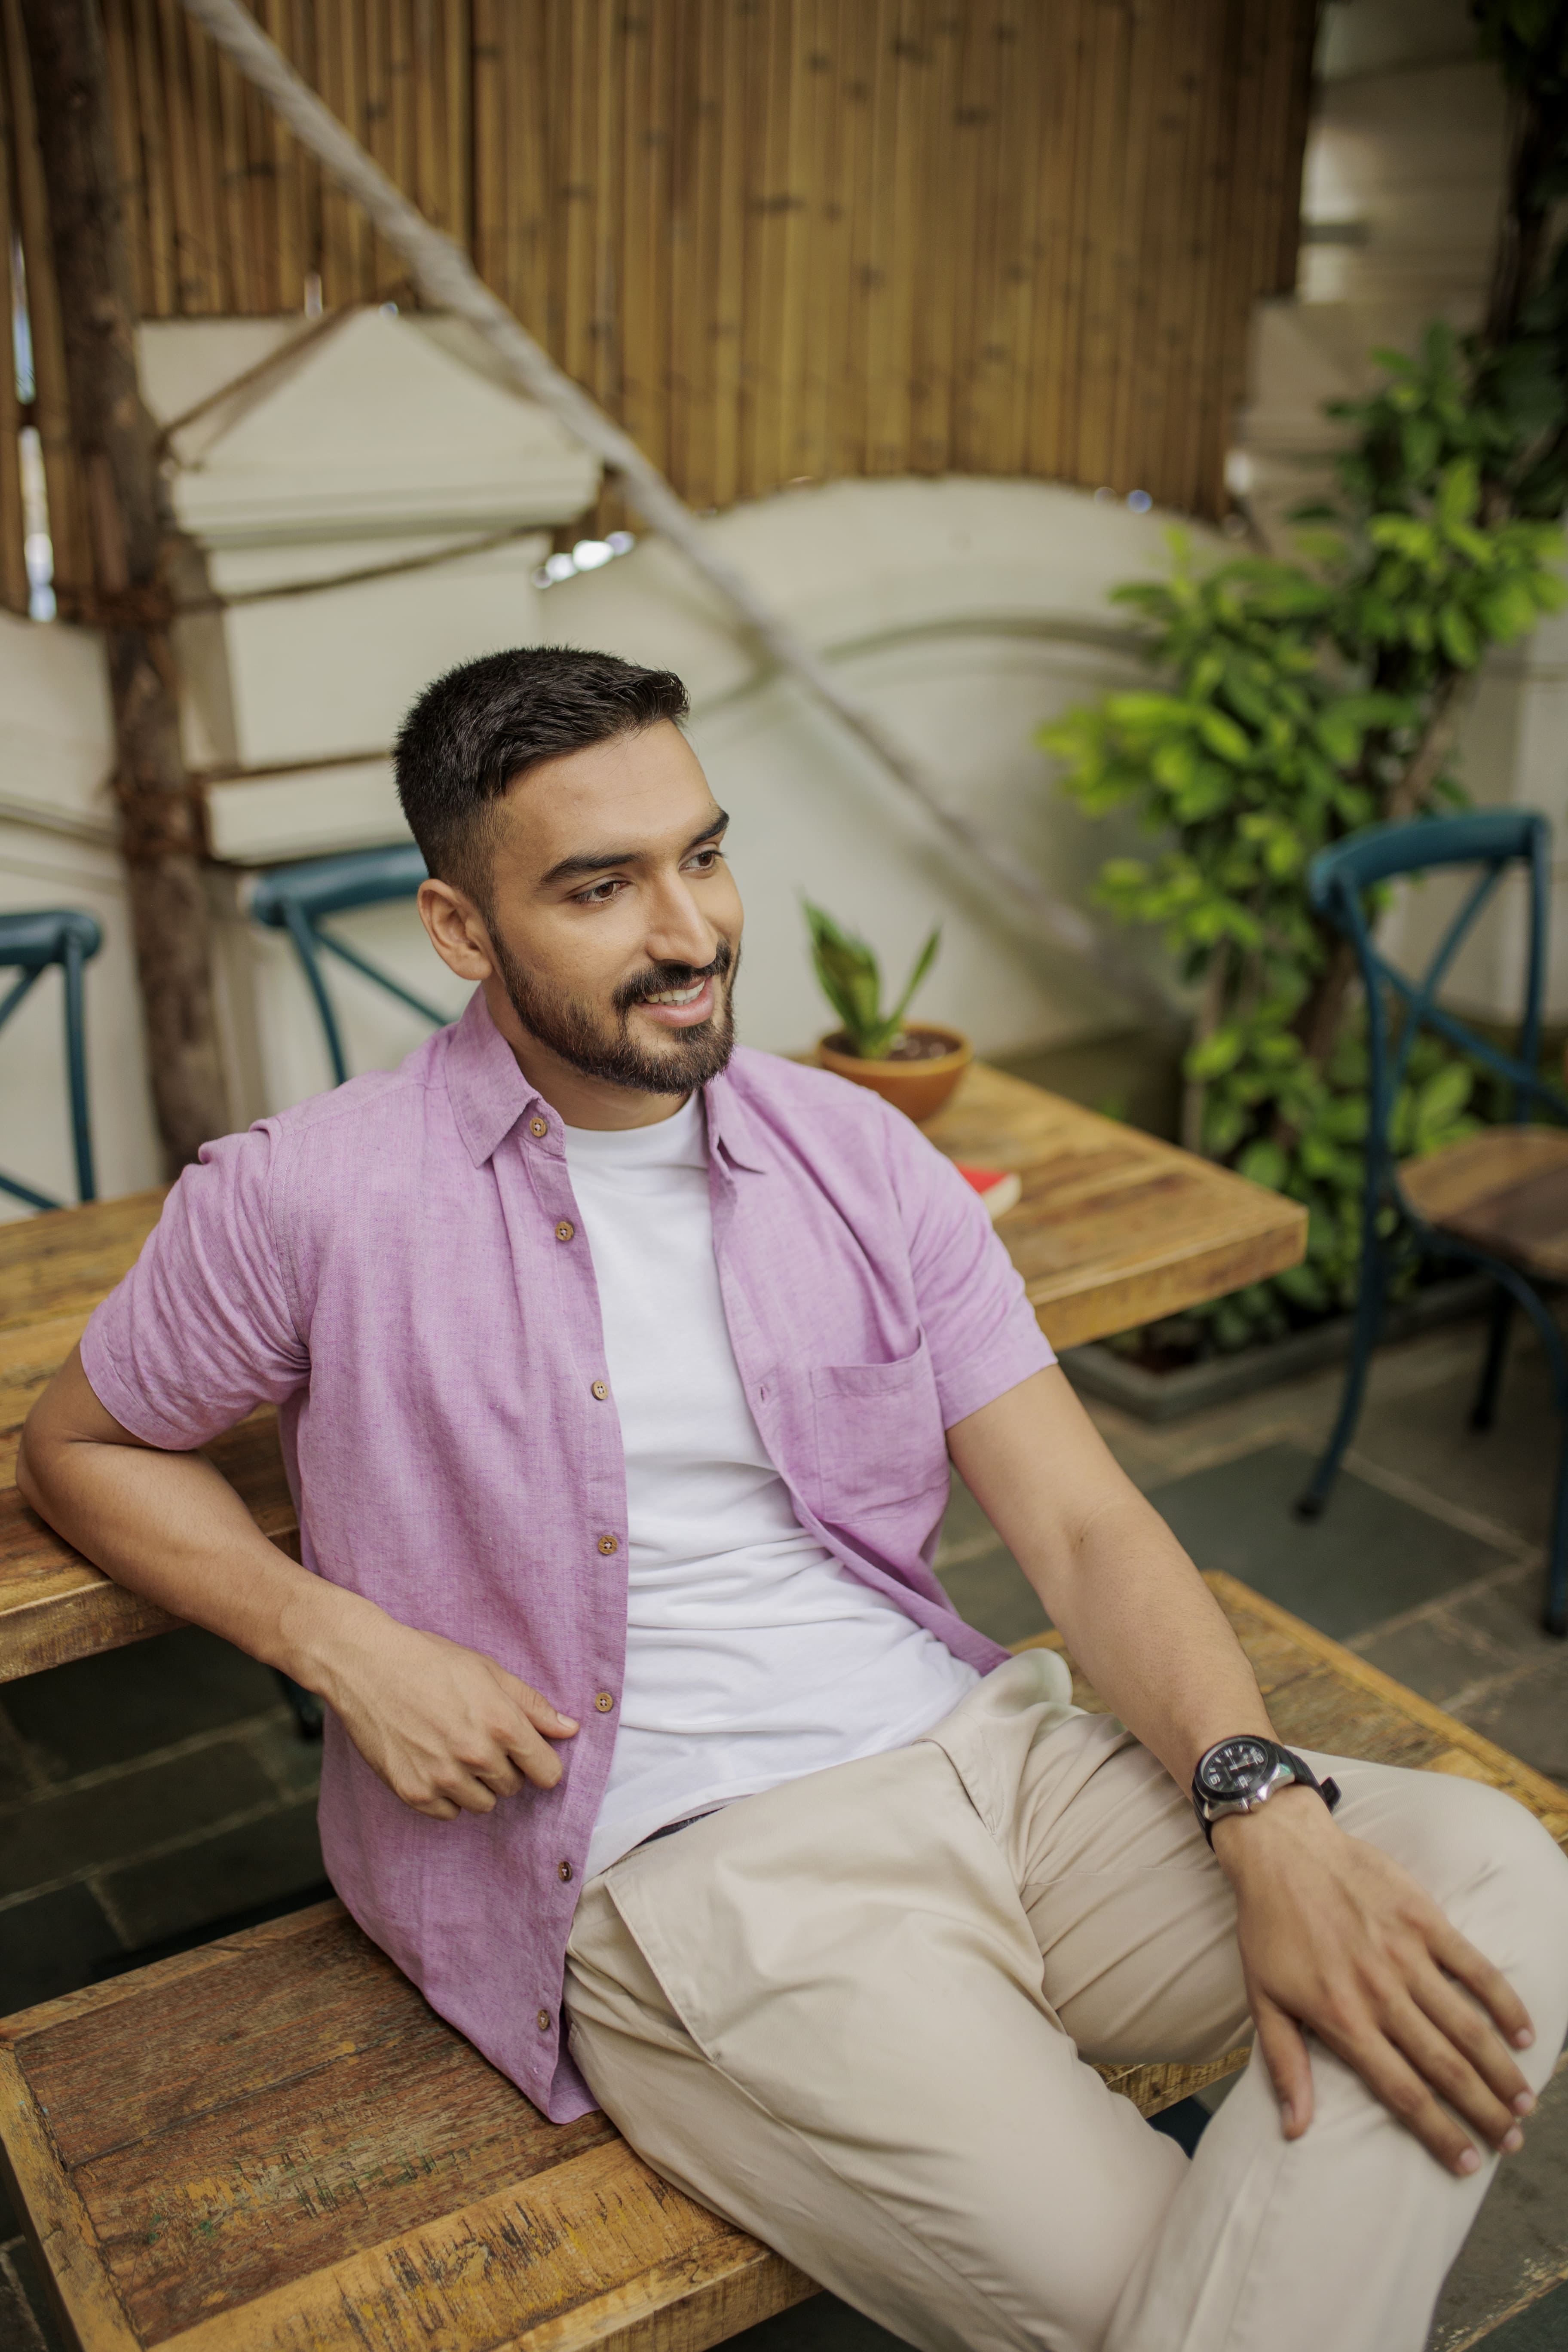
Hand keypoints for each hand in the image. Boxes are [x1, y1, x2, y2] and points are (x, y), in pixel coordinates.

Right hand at [301, 1593, 577, 1819]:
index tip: (529, 1755)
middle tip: (477, 1737)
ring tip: (453, 1750)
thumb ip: (532, 1705)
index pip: (548, 1774)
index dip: (541, 1764)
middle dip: (504, 1767)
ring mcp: (443, 1778)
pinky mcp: (413, 1792)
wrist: (367, 1666)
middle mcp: (476, 1756)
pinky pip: (448, 1812)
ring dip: (476, 1784)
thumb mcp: (489, 1671)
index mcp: (501, 1724)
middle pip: (514, 1787)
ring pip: (483, 1804)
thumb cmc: (430, 1662)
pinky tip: (432, 1762)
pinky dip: (445, 1794)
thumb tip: (570, 1729)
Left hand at [1214, 1787, 1536, 2175]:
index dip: (1439, 2134)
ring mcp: (1405, 1954)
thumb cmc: (1268, 1927)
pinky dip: (1503, 2002)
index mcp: (1342, 2019)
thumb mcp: (1262, 1999)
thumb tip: (1294, 2130)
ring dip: (1500, 2069)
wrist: (1280, 1849)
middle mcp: (1380, 1993)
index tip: (1467, 2164)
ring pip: (1466, 2025)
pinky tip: (1525, 2034)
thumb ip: (1284, 2066)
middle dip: (1482, 2112)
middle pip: (1444, 2067)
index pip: (1403, 2093)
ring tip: (1523, 2104)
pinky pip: (1474, 1967)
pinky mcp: (1423, 1919)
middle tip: (1510, 2144)